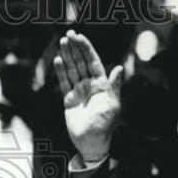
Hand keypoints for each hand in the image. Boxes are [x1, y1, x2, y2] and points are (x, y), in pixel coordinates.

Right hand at [54, 31, 123, 163]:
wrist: (91, 143)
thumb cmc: (105, 125)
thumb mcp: (112, 105)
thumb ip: (113, 86)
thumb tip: (119, 68)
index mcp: (102, 85)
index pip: (93, 62)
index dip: (87, 49)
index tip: (80, 37)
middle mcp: (90, 86)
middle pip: (81, 62)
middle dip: (75, 48)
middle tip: (69, 34)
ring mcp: (79, 92)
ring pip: (72, 69)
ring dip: (68, 56)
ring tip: (63, 42)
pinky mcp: (69, 100)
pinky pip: (64, 83)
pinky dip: (61, 71)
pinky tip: (58, 60)